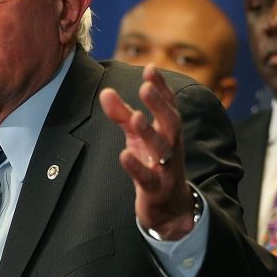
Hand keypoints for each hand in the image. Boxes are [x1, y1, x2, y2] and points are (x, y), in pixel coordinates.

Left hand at [98, 65, 195, 239]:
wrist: (170, 208)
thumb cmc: (153, 164)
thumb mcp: (137, 137)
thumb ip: (122, 114)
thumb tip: (105, 91)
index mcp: (168, 131)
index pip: (169, 105)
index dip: (161, 87)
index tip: (151, 68)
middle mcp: (171, 147)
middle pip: (171, 123)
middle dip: (159, 105)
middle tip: (146, 88)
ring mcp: (165, 168)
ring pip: (162, 149)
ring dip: (149, 132)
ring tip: (135, 117)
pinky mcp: (155, 189)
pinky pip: (147, 177)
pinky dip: (136, 167)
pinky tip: (124, 155)